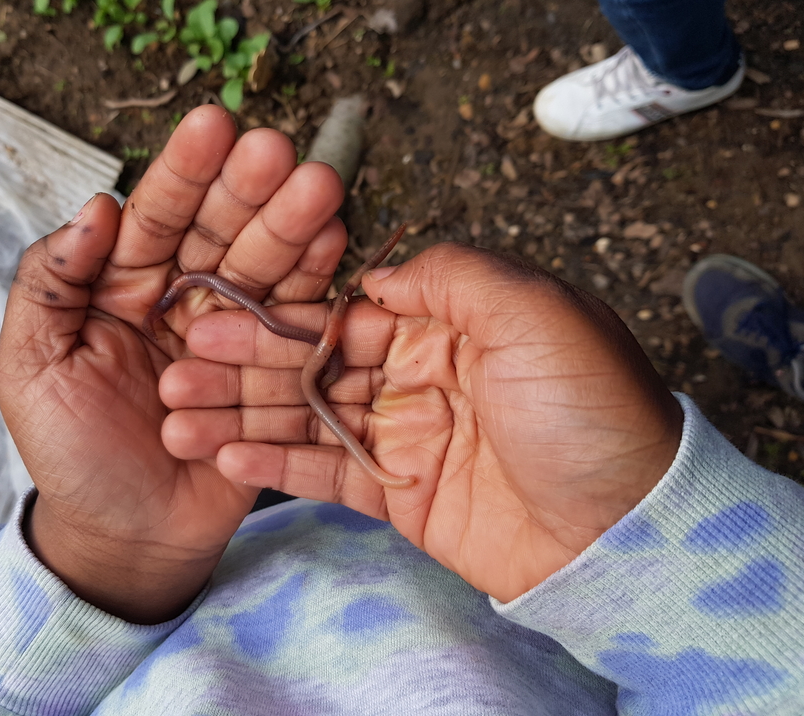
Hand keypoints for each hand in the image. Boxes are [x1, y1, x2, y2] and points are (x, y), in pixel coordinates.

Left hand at [0, 106, 346, 622]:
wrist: (126, 536)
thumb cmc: (71, 454)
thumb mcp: (30, 368)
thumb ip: (48, 285)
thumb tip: (96, 205)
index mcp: (124, 285)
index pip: (157, 217)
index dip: (183, 173)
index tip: (213, 124)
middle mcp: (185, 299)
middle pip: (221, 233)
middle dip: (248, 191)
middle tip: (278, 150)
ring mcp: (234, 335)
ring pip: (265, 270)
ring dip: (292, 228)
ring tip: (320, 187)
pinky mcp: (273, 376)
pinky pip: (295, 328)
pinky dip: (315, 287)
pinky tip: (335, 243)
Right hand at [161, 243, 683, 602]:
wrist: (624, 530)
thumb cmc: (590, 411)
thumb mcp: (535, 311)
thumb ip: (450, 276)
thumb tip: (374, 274)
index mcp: (450, 323)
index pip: (347, 308)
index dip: (282, 311)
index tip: (219, 308)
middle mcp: (421, 372)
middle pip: (315, 361)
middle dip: (247, 360)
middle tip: (181, 359)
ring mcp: (406, 434)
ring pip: (309, 416)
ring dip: (244, 413)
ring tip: (180, 411)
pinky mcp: (399, 494)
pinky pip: (325, 473)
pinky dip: (275, 467)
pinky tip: (222, 457)